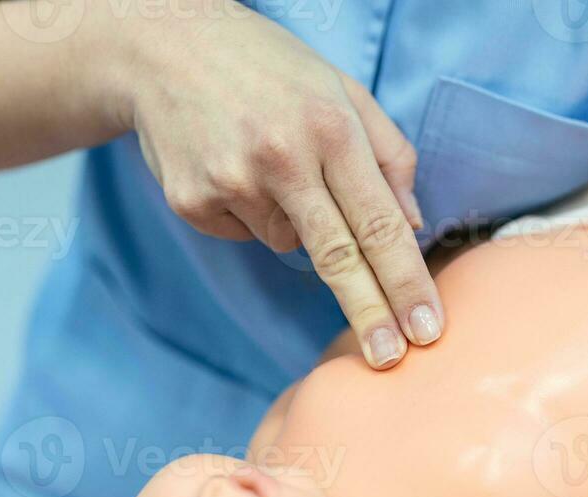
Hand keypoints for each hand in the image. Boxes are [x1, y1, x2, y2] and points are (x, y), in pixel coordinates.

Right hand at [116, 2, 441, 367]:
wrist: (161, 47)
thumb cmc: (268, 69)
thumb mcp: (341, 89)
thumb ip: (388, 154)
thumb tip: (413, 226)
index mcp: (329, 126)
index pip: (378, 222)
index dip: (405, 281)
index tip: (426, 327)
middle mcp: (280, 157)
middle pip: (337, 257)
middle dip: (369, 312)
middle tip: (390, 358)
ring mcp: (231, 183)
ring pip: (290, 243)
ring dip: (295, 220)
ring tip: (269, 159)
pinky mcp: (193, 203)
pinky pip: (246, 234)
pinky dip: (251, 213)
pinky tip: (233, 165)